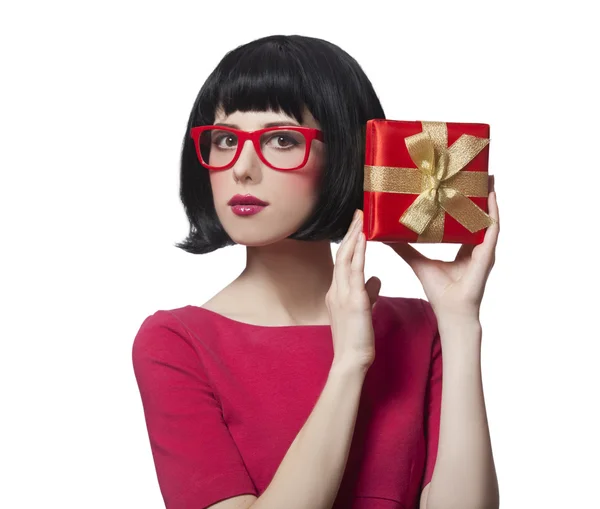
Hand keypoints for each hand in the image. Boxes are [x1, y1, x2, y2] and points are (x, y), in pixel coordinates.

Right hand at [327, 209, 380, 369]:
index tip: (357, 225)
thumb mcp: (362, 311)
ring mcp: (342, 294)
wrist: (351, 359)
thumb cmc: (357, 339)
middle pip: (342, 255)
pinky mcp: (353, 301)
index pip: (343, 261)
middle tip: (359, 213)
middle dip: (350, 232)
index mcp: (336, 292)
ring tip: (361, 218)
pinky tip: (363, 238)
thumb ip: (368, 292)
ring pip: (346, 259)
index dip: (349, 242)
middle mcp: (336, 290)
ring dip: (354, 237)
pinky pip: (355, 271)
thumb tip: (377, 280)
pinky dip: (359, 252)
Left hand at [384, 175, 499, 321]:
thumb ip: (403, 247)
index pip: (462, 218)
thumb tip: (384, 234)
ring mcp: (484, 248)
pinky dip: (492, 211)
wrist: (451, 310)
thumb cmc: (438, 290)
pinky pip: (492, 227)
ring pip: (487, 216)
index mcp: (462, 246)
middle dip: (476, 193)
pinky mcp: (487, 253)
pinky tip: (491, 195)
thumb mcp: (417, 261)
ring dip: (487, 196)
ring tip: (485, 176)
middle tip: (473, 172)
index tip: (453, 182)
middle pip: (477, 213)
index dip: (460, 201)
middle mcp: (475, 245)